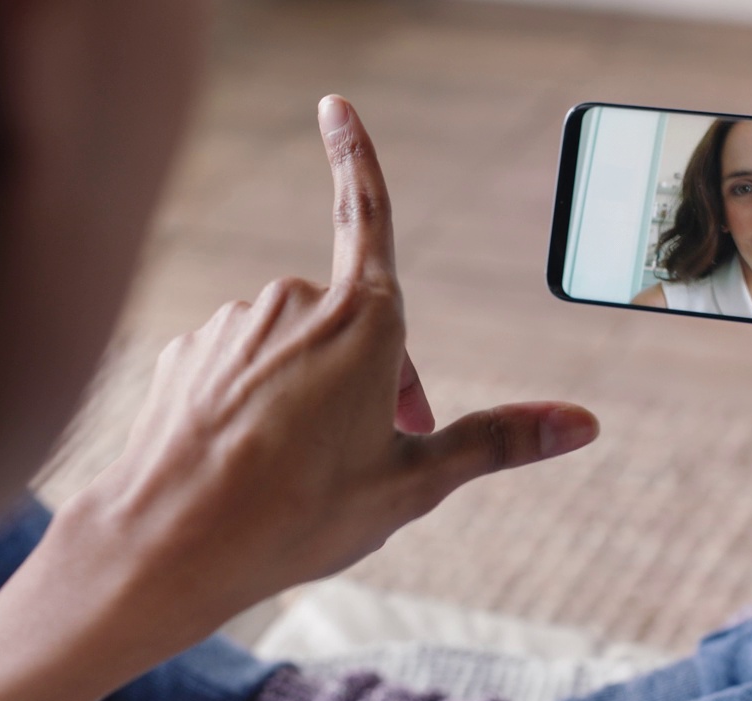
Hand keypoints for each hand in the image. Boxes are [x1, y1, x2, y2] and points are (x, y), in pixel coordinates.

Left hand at [86, 94, 599, 619]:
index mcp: (364, 321)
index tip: (335, 106)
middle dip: (375, 373)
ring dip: (315, 386)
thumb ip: (498, 440)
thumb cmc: (300, 512)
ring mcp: (235, 324)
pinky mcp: (190, 352)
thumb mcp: (414, 482)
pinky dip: (257, 398)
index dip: (357, 156)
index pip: (369, 216)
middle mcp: (295, 304)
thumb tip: (584, 425)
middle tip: (377, 451)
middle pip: (354, 318)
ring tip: (308, 463)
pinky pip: (241, 362)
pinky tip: (252, 456)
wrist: (167, 543)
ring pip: (296, 344)